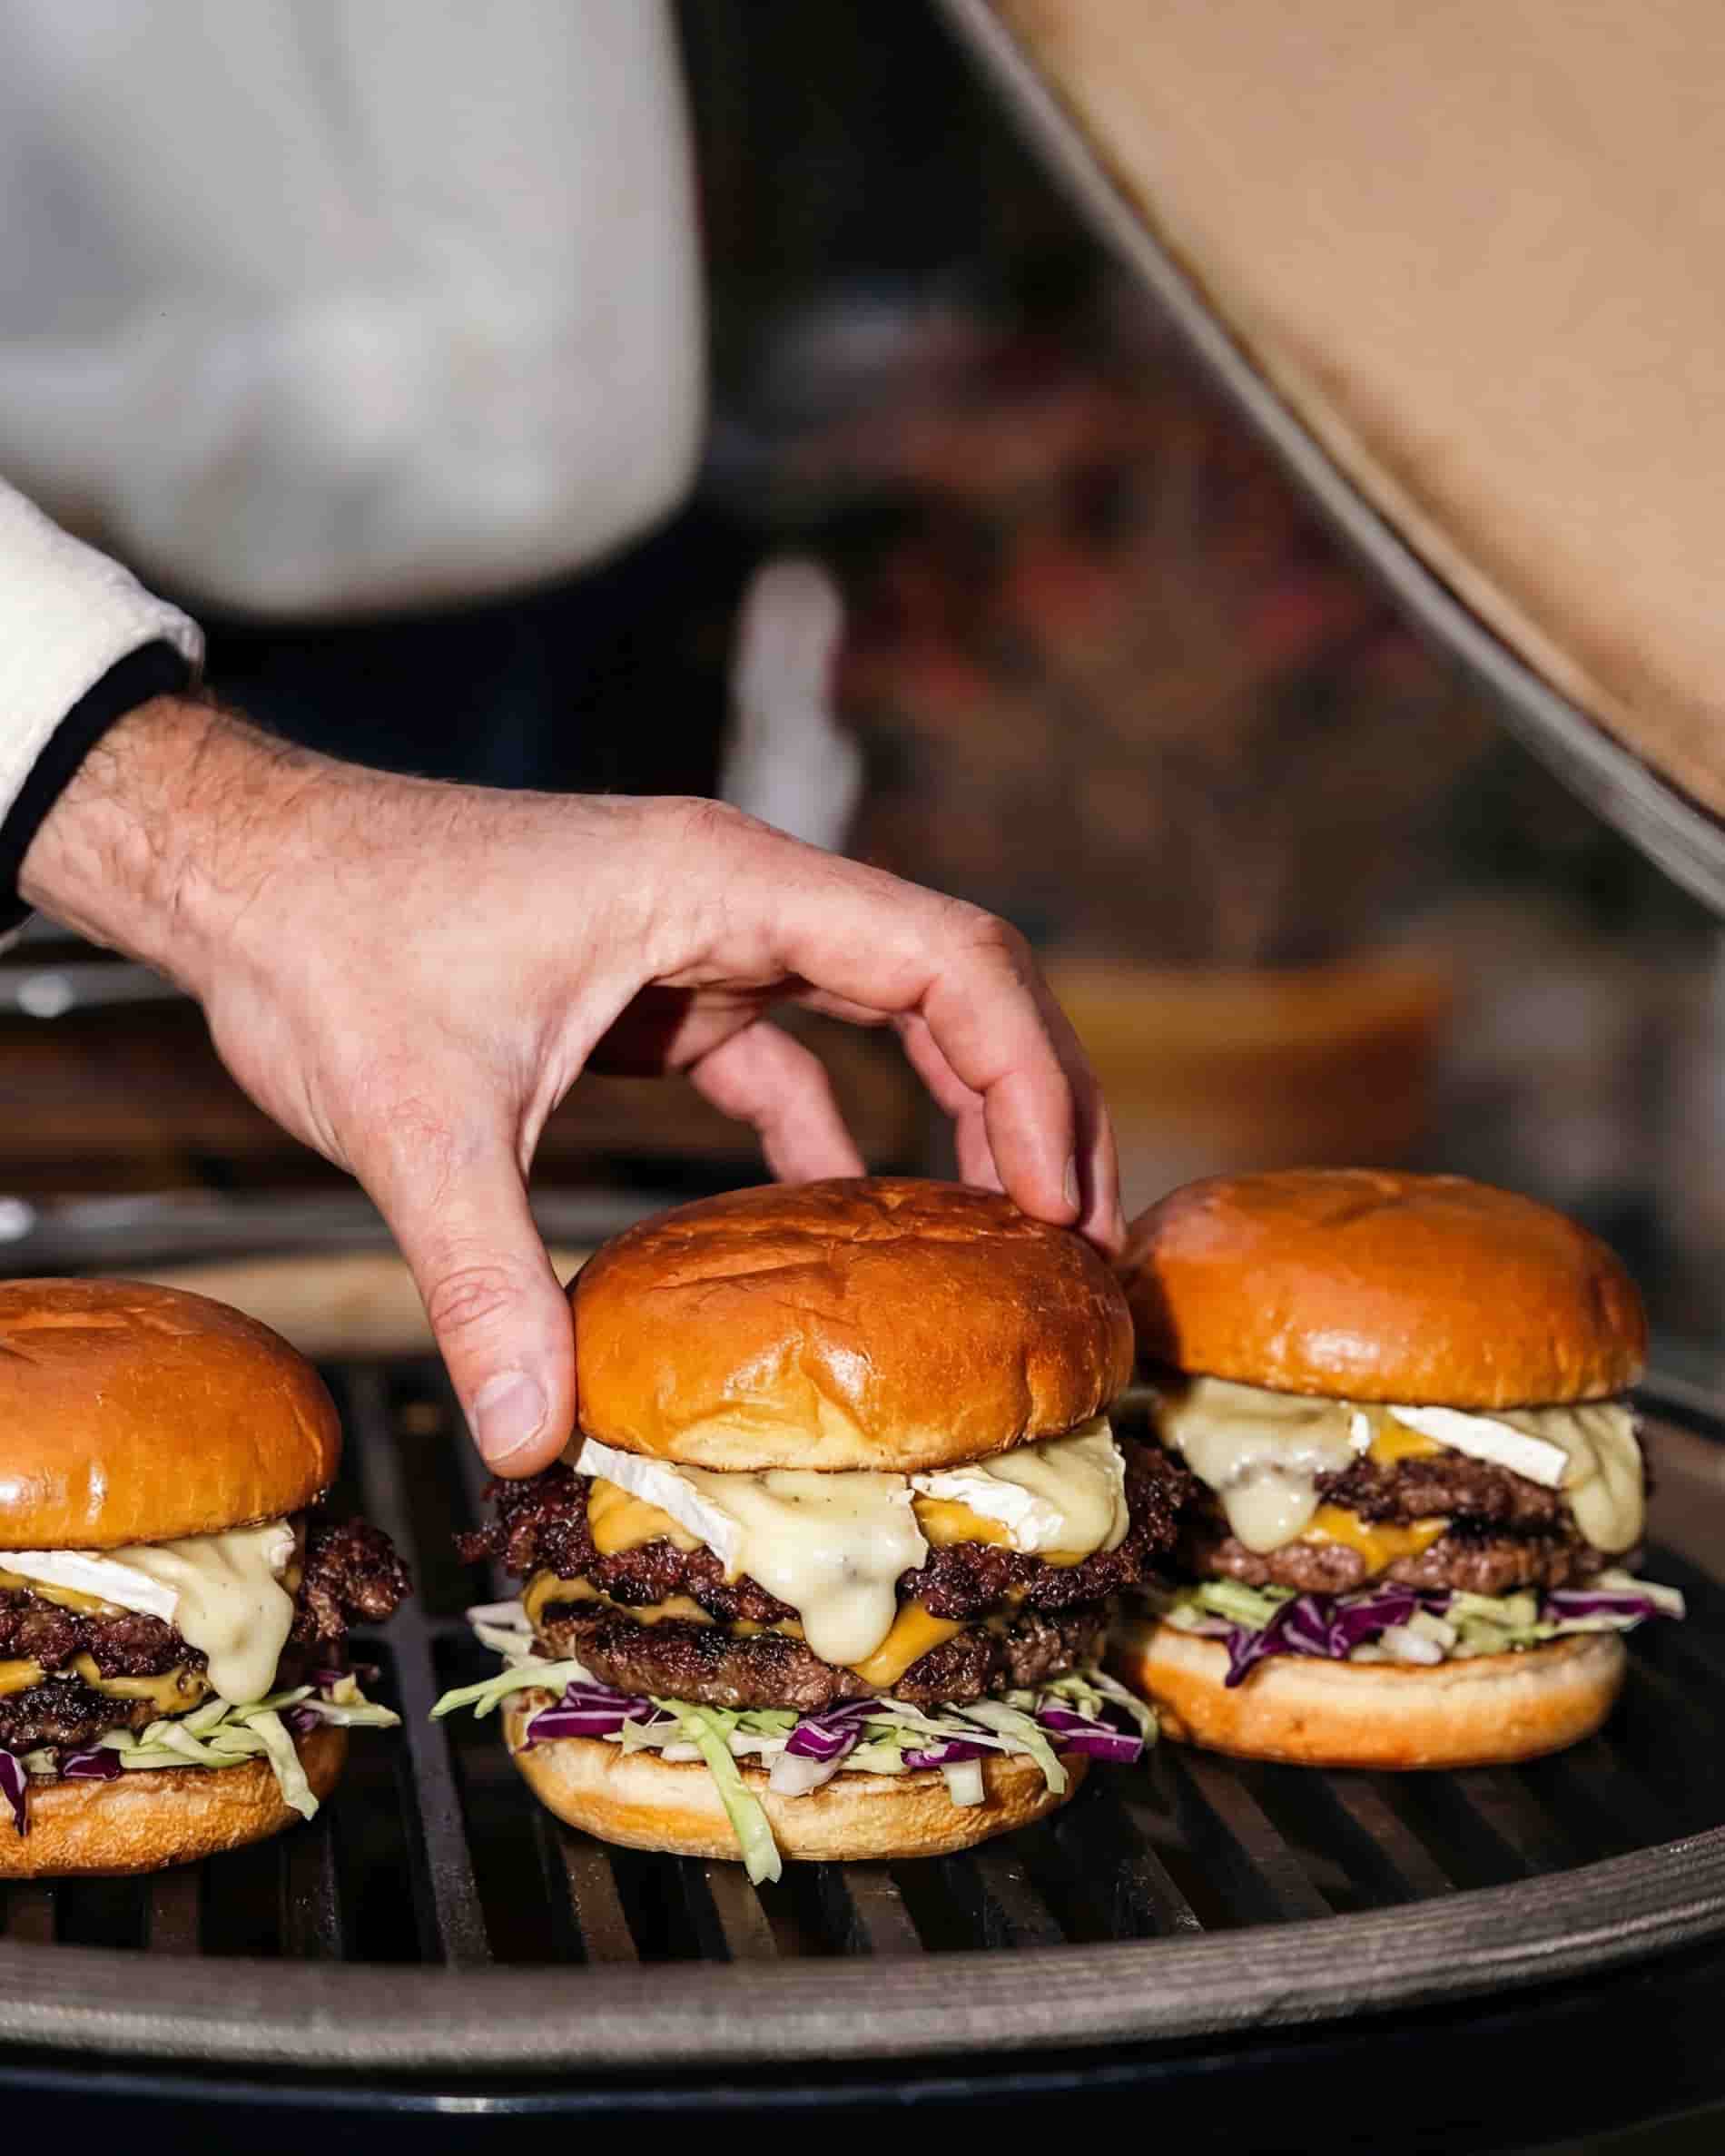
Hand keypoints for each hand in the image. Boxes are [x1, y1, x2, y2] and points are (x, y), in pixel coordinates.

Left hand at [22, 697, 1121, 1472]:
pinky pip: (788, 1058)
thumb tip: (537, 1447)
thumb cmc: (326, 941)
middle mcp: (738, 894)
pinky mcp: (659, 985)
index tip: (1060, 1207)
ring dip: (958, 1114)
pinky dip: (835, 1137)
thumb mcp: (419, 1120)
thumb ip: (488, 1281)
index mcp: (721, 883)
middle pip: (953, 983)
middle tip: (1080, 1240)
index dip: (1031, 1080)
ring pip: (887, 1014)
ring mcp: (704, 935)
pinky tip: (845, 1228)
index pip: (948, 962)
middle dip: (1036, 1099)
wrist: (240, 868)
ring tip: (1014, 1235)